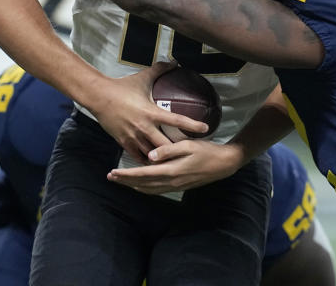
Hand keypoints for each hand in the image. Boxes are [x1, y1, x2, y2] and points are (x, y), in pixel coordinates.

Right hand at [85, 61, 209, 162]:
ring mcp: (133, 137)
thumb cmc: (122, 87)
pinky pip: (138, 156)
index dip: (192, 124)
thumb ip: (160, 69)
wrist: (98, 96)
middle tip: (190, 153)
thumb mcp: (143, 77)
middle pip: (166, 145)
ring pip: (152, 155)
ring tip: (175, 163)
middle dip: (177, 151)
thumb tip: (175, 61)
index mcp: (151, 111)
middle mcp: (144, 127)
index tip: (206, 128)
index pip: (177, 119)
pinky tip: (154, 164)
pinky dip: (147, 161)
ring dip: (163, 159)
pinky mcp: (124, 142)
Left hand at [107, 139, 243, 193]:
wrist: (224, 164)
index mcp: (171, 170)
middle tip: (111, 177)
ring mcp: (175, 186)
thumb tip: (149, 156)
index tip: (113, 173)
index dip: (126, 175)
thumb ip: (168, 150)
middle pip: (143, 184)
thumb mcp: (188, 145)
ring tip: (122, 181)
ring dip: (134, 186)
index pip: (143, 174)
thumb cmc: (206, 151)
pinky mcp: (179, 186)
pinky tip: (141, 184)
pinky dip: (145, 188)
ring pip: (149, 189)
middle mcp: (171, 182)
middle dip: (126, 181)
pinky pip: (157, 190)